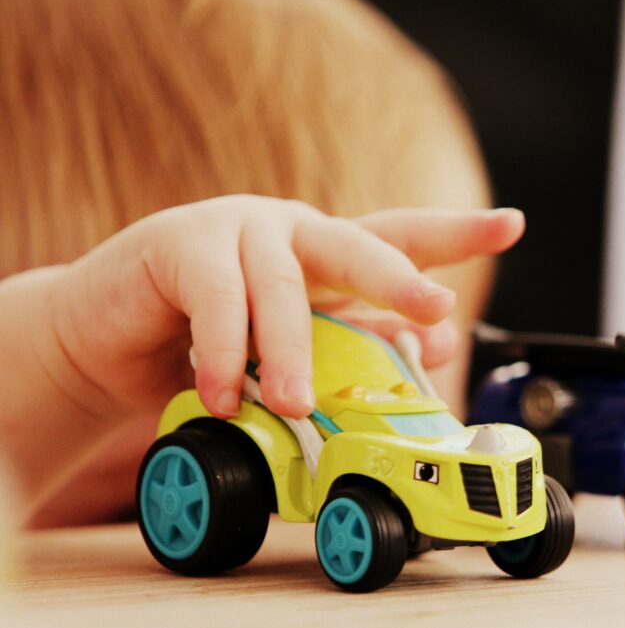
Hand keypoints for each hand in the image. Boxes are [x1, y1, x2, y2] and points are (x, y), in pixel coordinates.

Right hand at [52, 195, 523, 423]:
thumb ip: (350, 343)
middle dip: (400, 277)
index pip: (399, 236)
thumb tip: (430, 347)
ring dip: (295, 353)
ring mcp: (236, 229)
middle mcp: (291, 231)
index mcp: (325, 253)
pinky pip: (217, 301)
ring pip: (284, 288)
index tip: (513, 224)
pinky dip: (226, 354)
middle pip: (358, 244)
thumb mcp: (290, 352)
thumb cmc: (210, 347)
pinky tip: (224, 394)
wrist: (107, 342)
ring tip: (298, 404)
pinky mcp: (180, 244)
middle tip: (434, 307)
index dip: (457, 231)